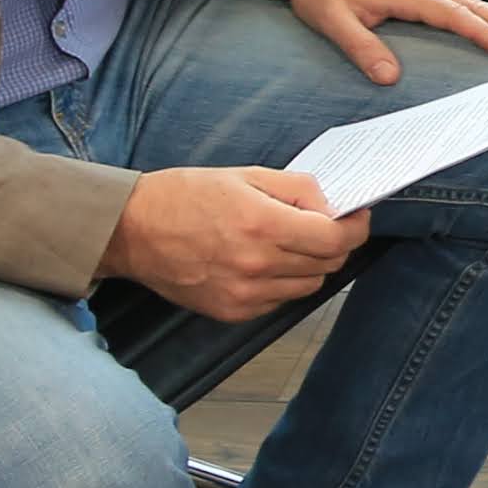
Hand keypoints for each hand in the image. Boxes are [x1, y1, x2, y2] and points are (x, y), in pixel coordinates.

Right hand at [102, 163, 364, 320]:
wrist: (131, 231)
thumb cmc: (183, 196)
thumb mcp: (244, 175)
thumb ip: (296, 188)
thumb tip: (332, 204)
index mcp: (262, 224)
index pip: (335, 239)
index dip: (354, 228)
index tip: (356, 218)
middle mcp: (257, 265)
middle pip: (328, 264)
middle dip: (335, 244)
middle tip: (325, 226)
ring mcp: (245, 294)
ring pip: (308, 286)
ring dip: (311, 265)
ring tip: (290, 243)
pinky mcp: (233, 312)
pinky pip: (280, 300)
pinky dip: (283, 282)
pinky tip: (264, 262)